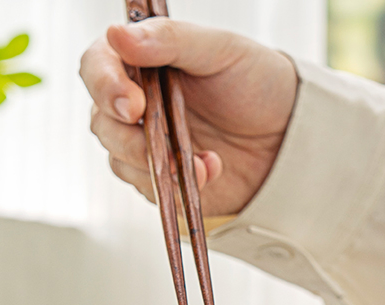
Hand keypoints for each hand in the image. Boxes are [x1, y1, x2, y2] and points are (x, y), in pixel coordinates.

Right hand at [79, 19, 297, 215]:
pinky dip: (177, 185)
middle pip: (103, 123)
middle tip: (163, 144)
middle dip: (128, 138)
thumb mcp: (220, 51)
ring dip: (157, 164)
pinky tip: (210, 171)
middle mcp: (137, 103)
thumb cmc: (256, 83)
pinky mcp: (162, 181)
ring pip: (121, 161)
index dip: (105, 86)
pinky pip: (151, 189)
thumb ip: (170, 40)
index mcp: (142, 62)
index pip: (97, 68)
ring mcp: (148, 144)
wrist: (287, 136)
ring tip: (203, 161)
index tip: (132, 105)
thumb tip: (118, 35)